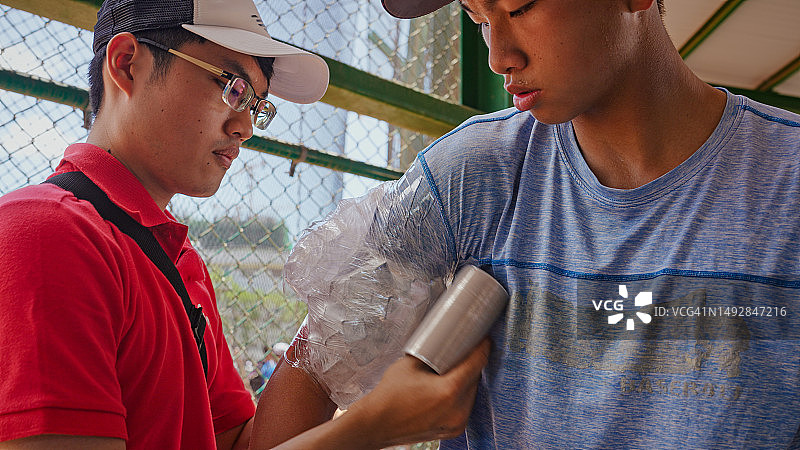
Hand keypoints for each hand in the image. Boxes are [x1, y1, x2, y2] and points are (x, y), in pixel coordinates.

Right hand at [344, 338, 489, 447]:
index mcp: (449, 390)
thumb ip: (433, 354)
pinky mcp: (453, 430)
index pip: (477, 362)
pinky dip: (460, 396)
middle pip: (475, 378)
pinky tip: (448, 387)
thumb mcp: (410, 364)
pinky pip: (464, 407)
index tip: (482, 338)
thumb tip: (446, 343)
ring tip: (452, 369)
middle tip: (463, 350)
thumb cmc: (389, 396)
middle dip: (471, 363)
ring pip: (471, 393)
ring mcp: (457, 423)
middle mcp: (458, 410)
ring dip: (466, 380)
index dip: (482, 347)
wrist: (376, 424)